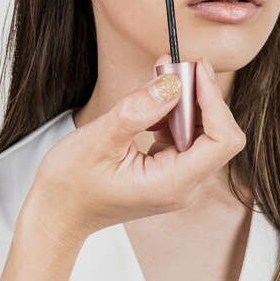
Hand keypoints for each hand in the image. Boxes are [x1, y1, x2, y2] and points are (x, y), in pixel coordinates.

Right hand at [24, 56, 245, 243]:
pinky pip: (185, 133)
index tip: (195, 70)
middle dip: (201, 95)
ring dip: (187, 98)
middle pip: (217, 132)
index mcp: (172, 184)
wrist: (58, 213)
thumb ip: (138, 110)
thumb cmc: (71, 186)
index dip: (214, 101)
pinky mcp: (169, 167)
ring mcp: (178, 177)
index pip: (221, 140)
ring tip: (163, 74)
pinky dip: (174, 109)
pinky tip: (154, 96)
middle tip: (175, 66)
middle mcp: (183, 183)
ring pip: (203, 129)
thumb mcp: (98, 141)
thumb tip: (174, 83)